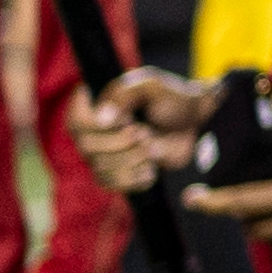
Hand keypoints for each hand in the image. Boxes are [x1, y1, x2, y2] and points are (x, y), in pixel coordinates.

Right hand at [69, 67, 212, 198]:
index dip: (93, 125)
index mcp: (100, 104)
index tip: (123, 118)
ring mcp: (107, 154)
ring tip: (153, 148)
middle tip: (145, 132)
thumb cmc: (173, 99)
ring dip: (131, 161)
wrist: (197, 125)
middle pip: (88, 148)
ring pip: (100, 170)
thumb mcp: (151, 86)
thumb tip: (101, 119)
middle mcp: (97, 131)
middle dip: (120, 143)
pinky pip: (113, 186)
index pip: (75, 121)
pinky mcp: (121, 173)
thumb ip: (124, 95)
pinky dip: (134, 179)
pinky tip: (152, 169)